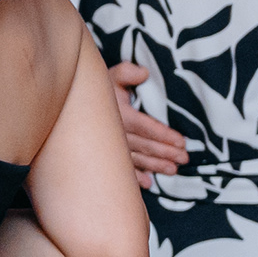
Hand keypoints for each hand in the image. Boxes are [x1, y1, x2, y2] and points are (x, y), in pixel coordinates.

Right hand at [107, 63, 186, 183]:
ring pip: (137, 159)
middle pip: (146, 146)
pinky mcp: (106, 156)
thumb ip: (127, 72)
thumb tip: (144, 73)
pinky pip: (122, 169)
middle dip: (166, 153)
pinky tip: (148, 184)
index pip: (147, 127)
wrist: (73, 104)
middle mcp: (116, 134)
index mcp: (120, 115)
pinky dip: (135, 178)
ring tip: (172, 170)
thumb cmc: (96, 90)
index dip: (165, 135)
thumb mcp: (110, 76)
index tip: (181, 143)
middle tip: (184, 159)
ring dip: (156, 166)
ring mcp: (110, 147)